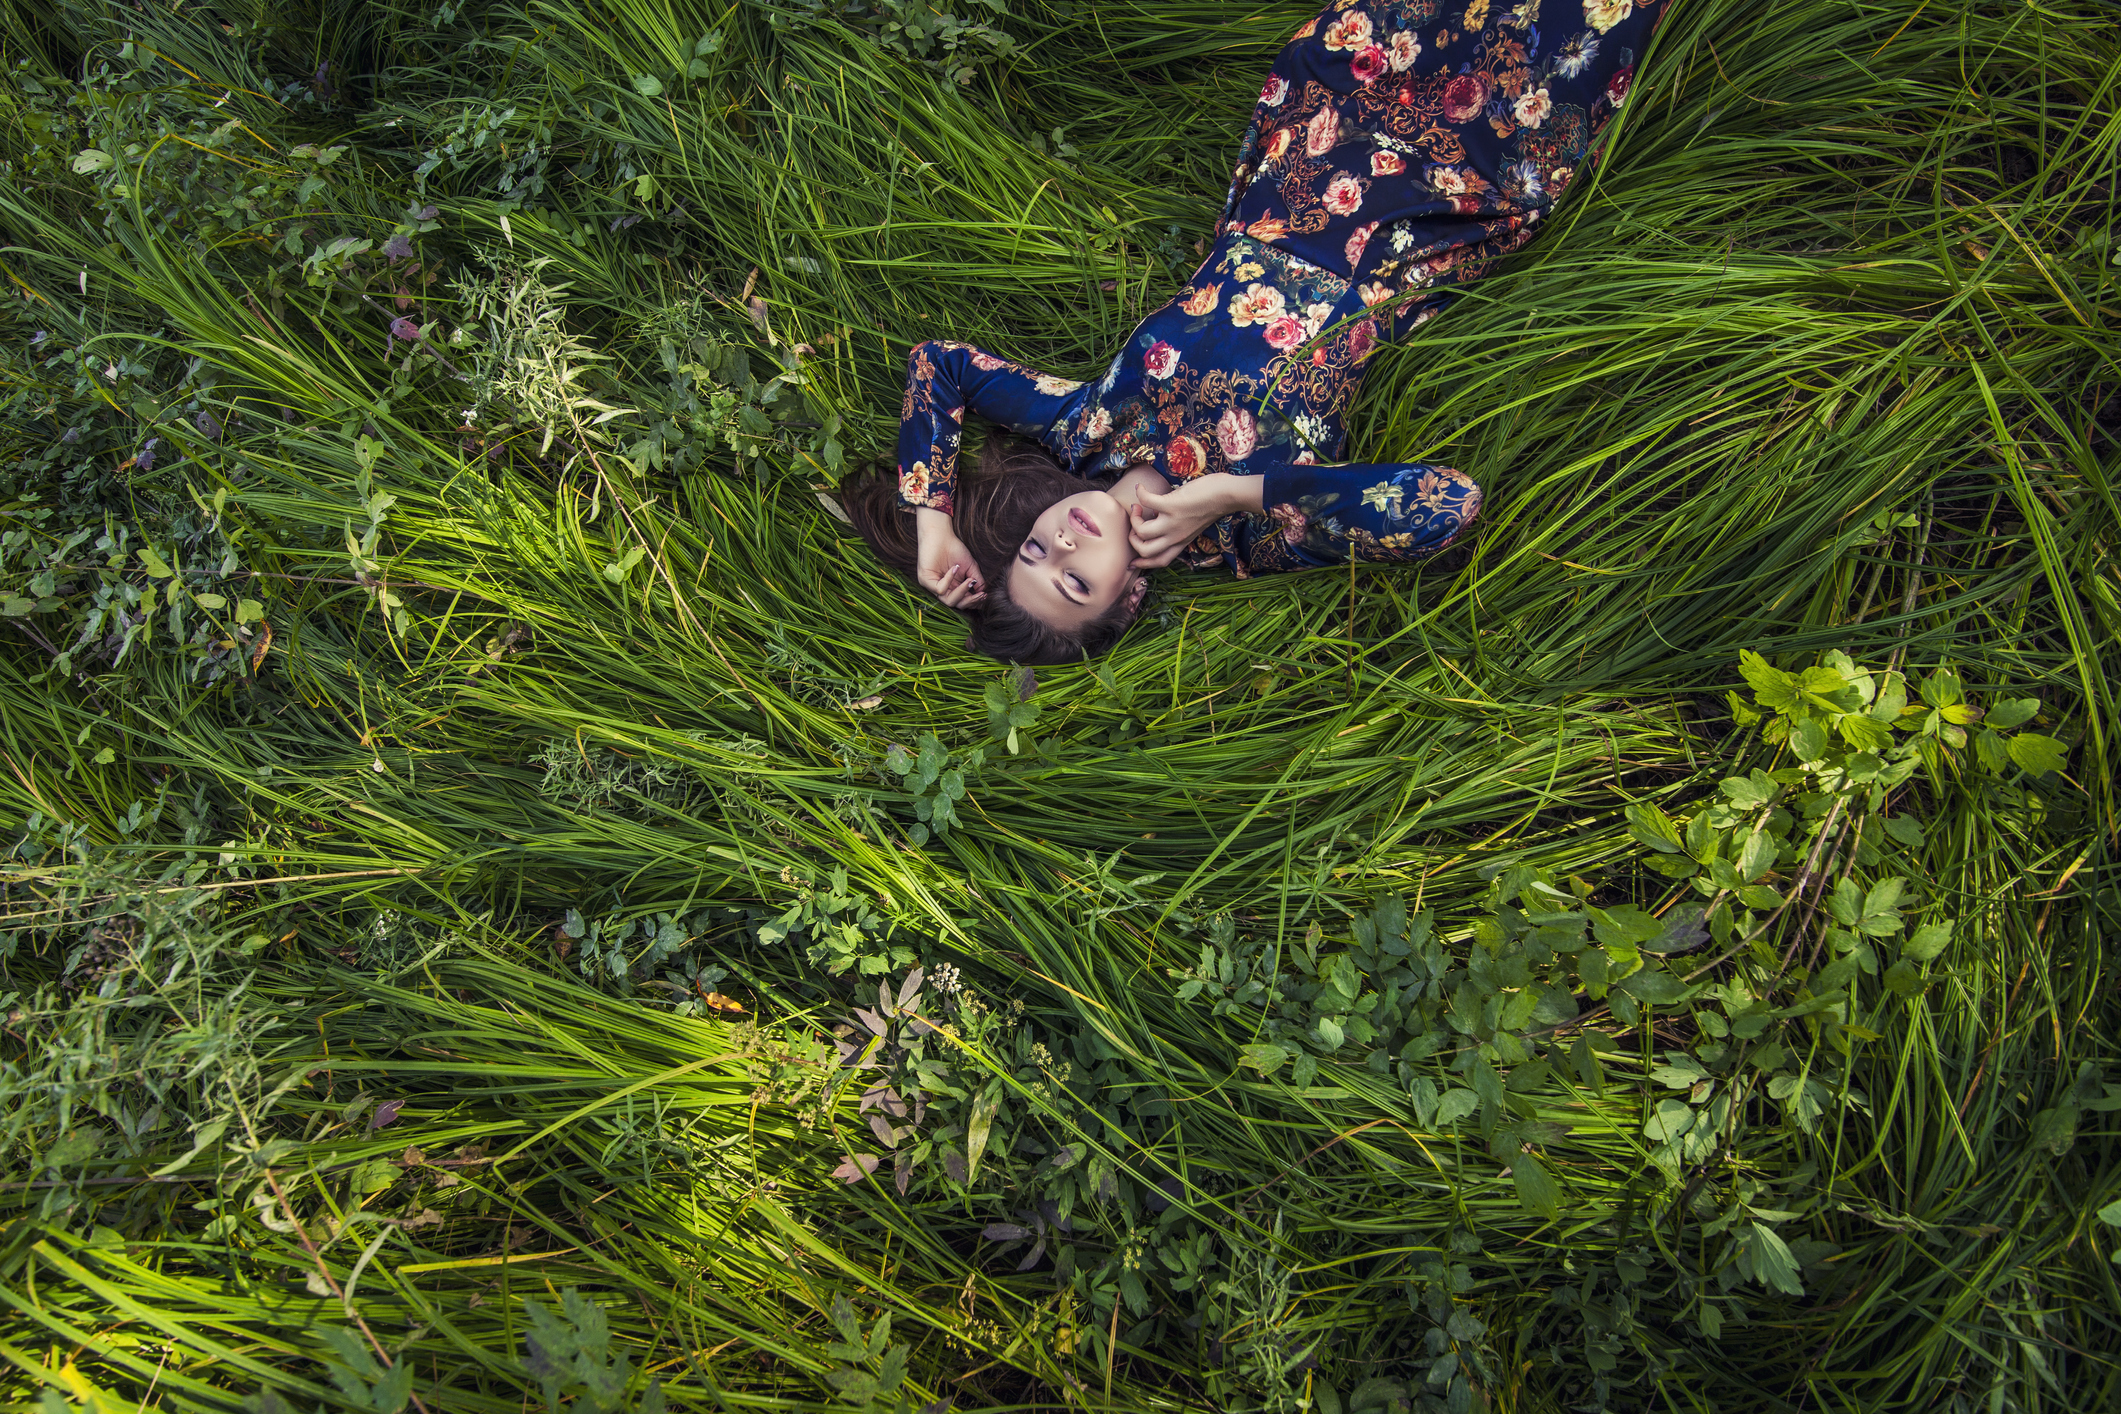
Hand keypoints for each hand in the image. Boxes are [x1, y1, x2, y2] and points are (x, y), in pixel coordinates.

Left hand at [914, 508, 986, 608]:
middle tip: (980, 594)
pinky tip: (955, 568)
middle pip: (957, 605)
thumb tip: (984, 594)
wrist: (941, 535)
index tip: (985, 595)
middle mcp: (943, 590)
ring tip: (970, 581)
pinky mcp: (925, 581)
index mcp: (953, 588)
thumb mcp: (971, 567)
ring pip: (949, 601)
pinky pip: (940, 589)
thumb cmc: (954, 549)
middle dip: (970, 601)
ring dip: (962, 592)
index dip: (974, 602)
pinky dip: (950, 580)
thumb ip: (978, 581)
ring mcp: (933, 586)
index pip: (963, 602)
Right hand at [1128, 474, 1252, 567]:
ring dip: (1134, 518)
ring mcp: (1173, 522)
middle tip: (1136, 522)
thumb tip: (1156, 516)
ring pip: (1142, 531)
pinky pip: (1147, 501)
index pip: (1159, 561)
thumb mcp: (1192, 525)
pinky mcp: (1172, 505)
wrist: (1227, 495)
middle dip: (1133, 538)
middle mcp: (1176, 536)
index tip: (1131, 561)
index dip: (1142, 563)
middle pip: (1145, 550)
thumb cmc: (1212, 505)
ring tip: (1137, 506)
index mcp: (1181, 542)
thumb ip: (1177, 527)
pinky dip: (1140, 493)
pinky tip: (1141, 488)